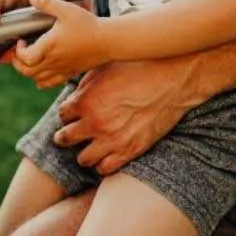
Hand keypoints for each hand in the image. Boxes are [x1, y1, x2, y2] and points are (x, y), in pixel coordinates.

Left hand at [12, 0, 108, 88]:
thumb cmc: (88, 24)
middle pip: (26, 71)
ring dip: (29, 70)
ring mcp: (61, 69)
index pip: (25, 58)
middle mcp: (53, 61)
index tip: (21, 40)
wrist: (109, 40)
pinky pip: (50, 83)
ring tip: (31, 57)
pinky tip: (42, 71)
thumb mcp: (66, 9)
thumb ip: (47, 3)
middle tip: (20, 50)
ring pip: (37, 79)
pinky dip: (41, 80)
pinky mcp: (70, 72)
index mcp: (50, 46)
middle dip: (18, 63)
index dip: (18, 51)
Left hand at [51, 54, 208, 175]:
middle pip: (65, 138)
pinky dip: (102, 163)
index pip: (62, 115)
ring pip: (83, 159)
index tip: (74, 112)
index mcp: (86, 100)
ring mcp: (112, 140)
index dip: (68, 113)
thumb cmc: (140, 66)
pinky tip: (107, 153)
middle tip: (72, 132)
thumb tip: (75, 95)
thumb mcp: (106, 67)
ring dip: (84, 151)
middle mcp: (95, 123)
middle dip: (67, 134)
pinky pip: (105, 168)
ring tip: (90, 144)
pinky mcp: (131, 151)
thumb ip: (86, 84)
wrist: (173, 78)